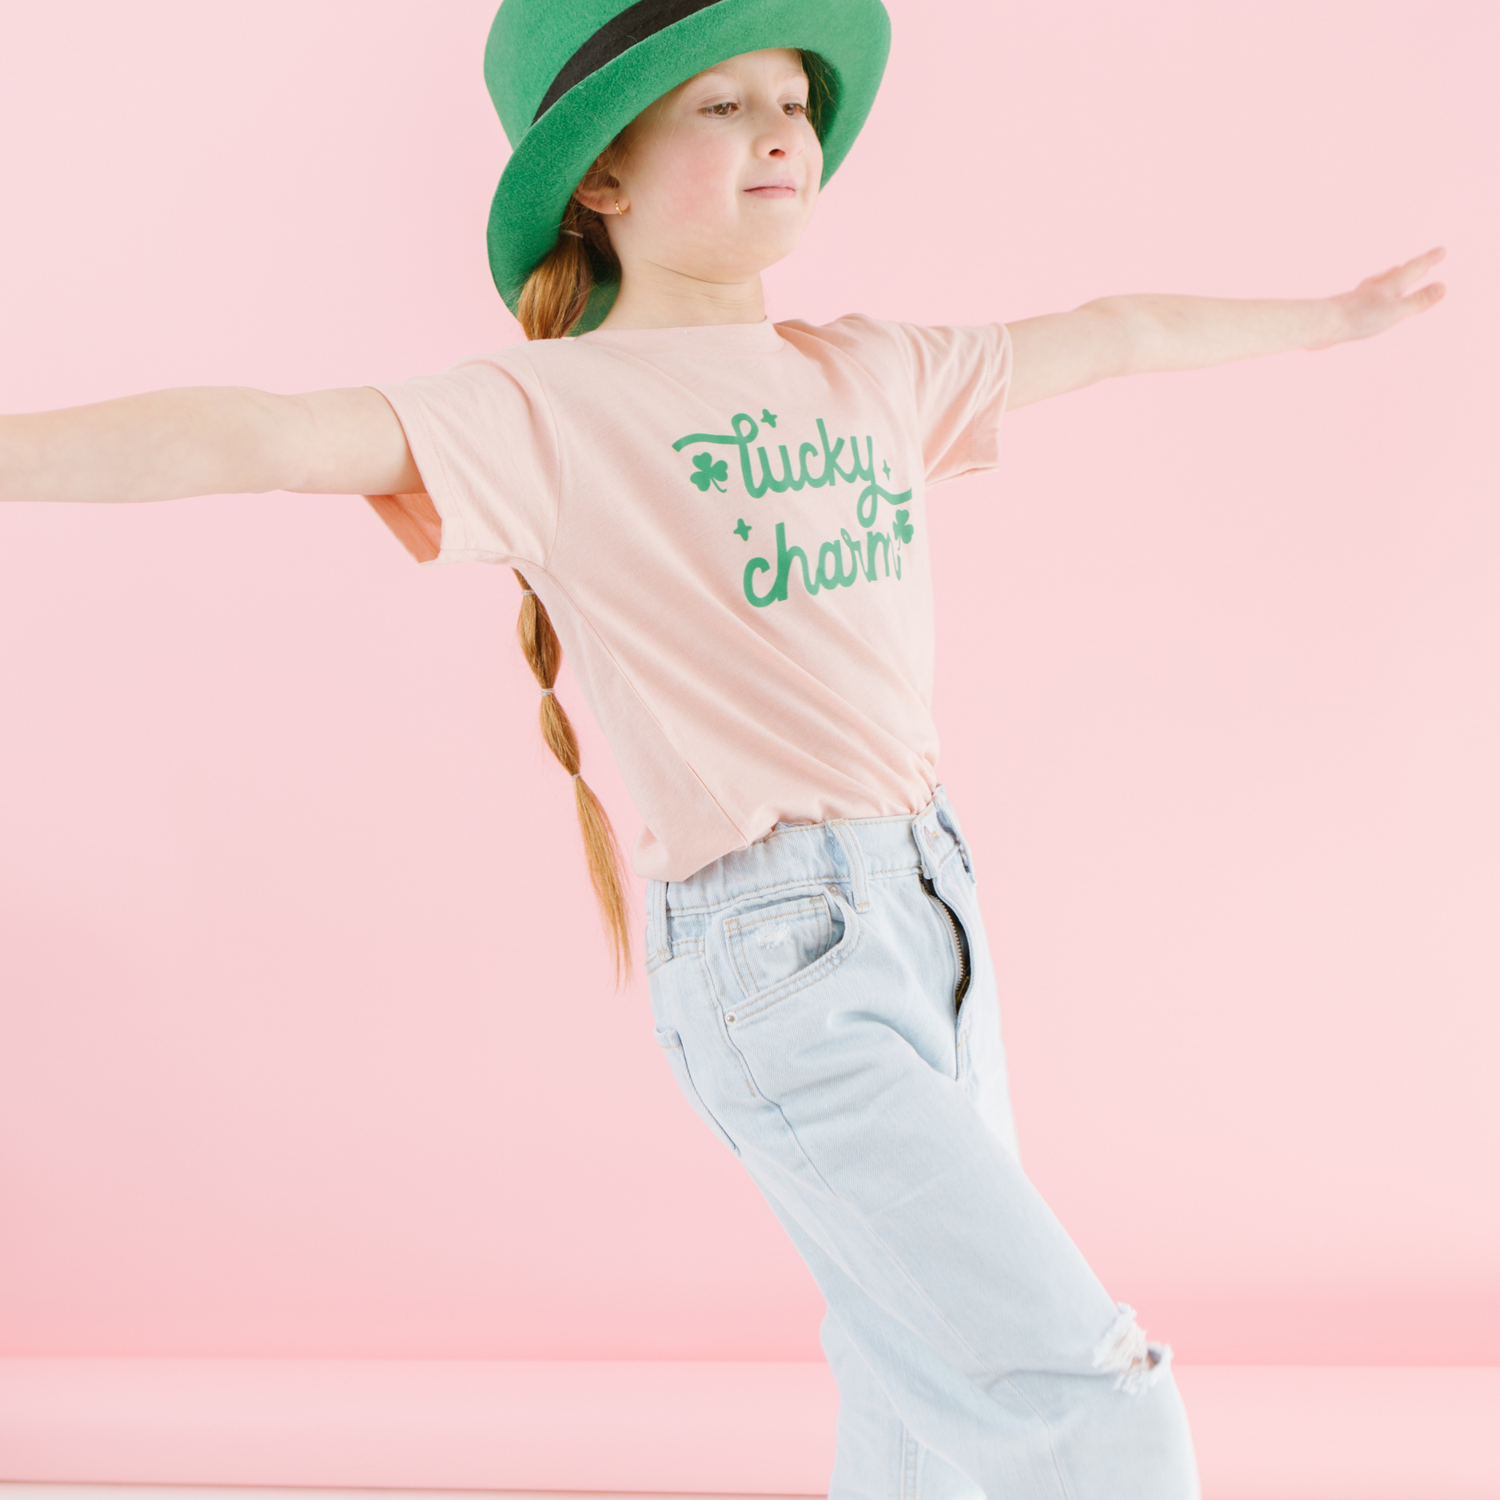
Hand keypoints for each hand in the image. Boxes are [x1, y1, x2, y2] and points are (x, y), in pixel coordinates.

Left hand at [1318, 246, 1446, 347]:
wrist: (1321, 324)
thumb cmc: (1358, 318)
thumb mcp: (1394, 311)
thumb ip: (1417, 301)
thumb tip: (1443, 287)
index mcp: (1388, 287)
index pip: (1414, 269)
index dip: (1429, 260)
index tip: (1441, 250)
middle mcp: (1373, 288)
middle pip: (1396, 274)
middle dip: (1411, 269)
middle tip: (1420, 263)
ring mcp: (1357, 297)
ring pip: (1377, 282)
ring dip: (1388, 277)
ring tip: (1391, 274)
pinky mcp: (1343, 309)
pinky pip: (1361, 296)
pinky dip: (1369, 292)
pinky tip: (1361, 298)